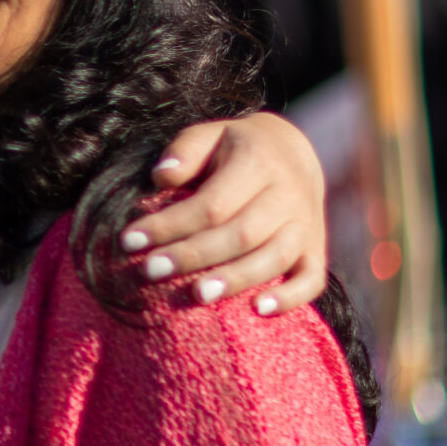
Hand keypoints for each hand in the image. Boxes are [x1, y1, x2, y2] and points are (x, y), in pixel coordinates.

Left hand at [119, 111, 325, 315]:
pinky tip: (258, 310)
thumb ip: (185, 151)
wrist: (292, 152)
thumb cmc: (234, 149)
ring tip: (196, 296)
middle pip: (240, 234)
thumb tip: (161, 177)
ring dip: (235, 280)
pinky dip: (289, 297)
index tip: (130, 240)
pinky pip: (313, 279)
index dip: (169, 224)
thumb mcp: (209, 135)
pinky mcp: (316, 249)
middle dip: (193, 256)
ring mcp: (306, 225)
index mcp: (258, 163)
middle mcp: (288, 195)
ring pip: (274, 258)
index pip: (211, 203)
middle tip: (150, 271)